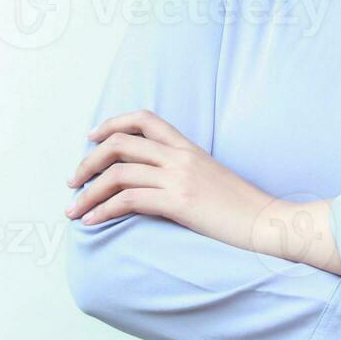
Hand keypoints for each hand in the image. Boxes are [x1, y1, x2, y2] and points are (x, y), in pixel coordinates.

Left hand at [65, 109, 273, 226]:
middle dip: (88, 161)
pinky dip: (103, 209)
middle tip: (73, 181)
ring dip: (87, 192)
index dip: (112, 123)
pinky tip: (92, 221)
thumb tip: (152, 181)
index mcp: (188, 147)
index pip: (144, 118)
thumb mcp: (211, 178)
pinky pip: (128, 200)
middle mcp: (180, 156)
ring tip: (73, 210)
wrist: (267, 222)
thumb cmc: (240, 207)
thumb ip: (182, 171)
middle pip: (120, 143)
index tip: (92, 138)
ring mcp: (179, 177)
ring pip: (117, 173)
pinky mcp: (178, 202)